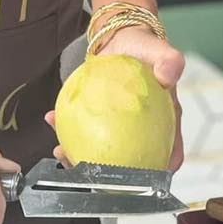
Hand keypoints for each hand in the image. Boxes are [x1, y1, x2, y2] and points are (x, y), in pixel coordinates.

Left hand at [44, 25, 186, 170]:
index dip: (158, 176)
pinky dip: (66, 128)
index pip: (169, 154)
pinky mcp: (98, 121)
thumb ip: (170, 61)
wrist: (121, 39)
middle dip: (107, 177)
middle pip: (130, 164)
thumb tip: (169, 75)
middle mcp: (143, 132)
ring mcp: (118, 130)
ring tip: (61, 150)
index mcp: (165, 122)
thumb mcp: (160, 51)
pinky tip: (52, 118)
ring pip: (101, 154)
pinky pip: (82, 130)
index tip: (138, 184)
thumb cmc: (145, 49)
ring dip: (80, 158)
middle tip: (86, 171)